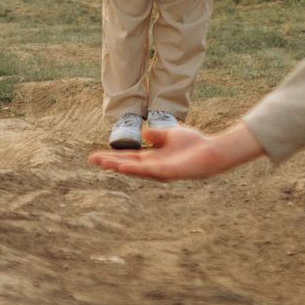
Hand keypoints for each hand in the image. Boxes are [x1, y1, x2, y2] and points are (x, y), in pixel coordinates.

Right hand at [89, 120, 267, 180]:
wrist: (211, 152)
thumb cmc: (194, 145)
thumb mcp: (171, 135)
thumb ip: (158, 135)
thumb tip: (146, 133)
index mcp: (153, 157)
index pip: (129, 157)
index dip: (114, 155)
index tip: (97, 155)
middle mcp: (153, 166)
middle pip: (127, 164)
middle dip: (110, 162)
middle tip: (92, 159)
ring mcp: (159, 170)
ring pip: (134, 169)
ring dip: (118, 166)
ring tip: (102, 162)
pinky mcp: (166, 172)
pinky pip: (146, 170)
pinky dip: (133, 169)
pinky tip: (122, 167)